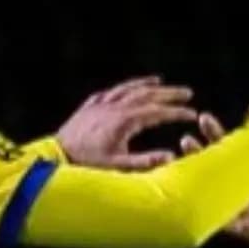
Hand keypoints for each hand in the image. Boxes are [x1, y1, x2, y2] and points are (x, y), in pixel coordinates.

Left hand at [56, 75, 200, 169]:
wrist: (55, 158)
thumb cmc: (86, 164)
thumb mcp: (118, 165)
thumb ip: (146, 161)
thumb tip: (171, 157)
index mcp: (124, 121)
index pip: (158, 112)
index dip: (177, 112)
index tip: (192, 114)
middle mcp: (114, 108)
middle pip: (146, 94)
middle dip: (169, 94)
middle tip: (187, 93)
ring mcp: (100, 105)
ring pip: (127, 89)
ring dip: (146, 84)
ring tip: (160, 81)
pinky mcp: (88, 108)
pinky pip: (109, 93)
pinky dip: (123, 88)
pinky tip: (126, 89)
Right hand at [180, 113, 248, 247]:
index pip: (228, 148)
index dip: (215, 134)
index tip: (205, 118)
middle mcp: (243, 186)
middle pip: (215, 169)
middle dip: (199, 154)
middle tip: (186, 140)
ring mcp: (244, 207)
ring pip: (214, 195)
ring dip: (199, 184)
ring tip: (183, 168)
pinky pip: (228, 225)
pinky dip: (216, 216)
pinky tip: (200, 207)